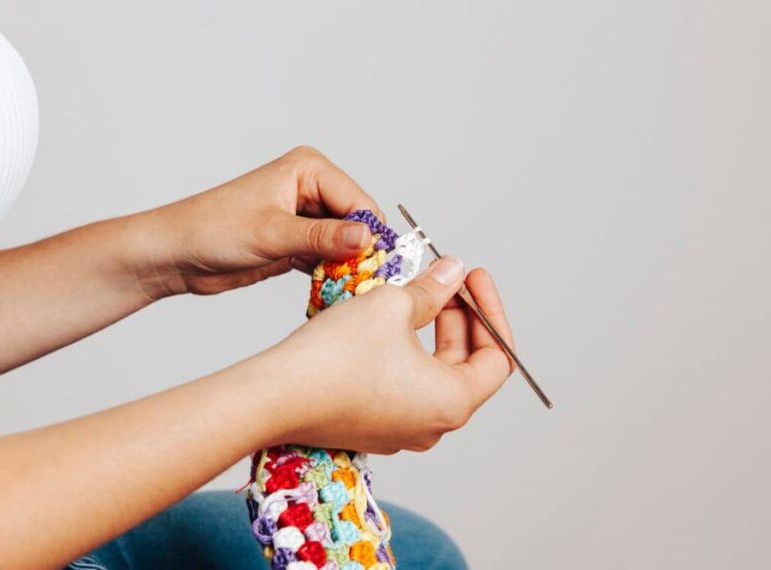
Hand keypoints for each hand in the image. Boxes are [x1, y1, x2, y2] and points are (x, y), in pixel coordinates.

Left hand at [135, 145, 381, 298]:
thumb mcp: (273, 234)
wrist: (175, 254)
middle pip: (357, 223)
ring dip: (346, 267)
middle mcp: (311, 188)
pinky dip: (332, 275)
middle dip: (360, 253)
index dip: (370, 234)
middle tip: (362, 285)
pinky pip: (329, 259)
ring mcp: (305, 217)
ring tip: (347, 290)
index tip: (376, 268)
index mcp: (308, 169)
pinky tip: (330, 291)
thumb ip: (323, 237)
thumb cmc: (212, 230)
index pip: (359, 201)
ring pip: (345, 244)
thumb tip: (367, 238)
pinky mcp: (297, 242)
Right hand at [241, 257, 515, 453]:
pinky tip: (386, 321)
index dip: (489, 310)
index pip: (497, 357)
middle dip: (459, 317)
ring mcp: (401, 431)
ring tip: (414, 293)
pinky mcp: (372, 426)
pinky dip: (405, 352)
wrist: (273, 396)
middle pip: (466, 365)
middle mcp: (433, 426)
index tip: (474, 278)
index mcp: (453, 402)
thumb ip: (433, 289)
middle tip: (444, 278)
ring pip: (432, 374)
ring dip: (430, 332)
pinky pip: (403, 386)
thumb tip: (453, 273)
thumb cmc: (334, 357)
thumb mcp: (393, 306)